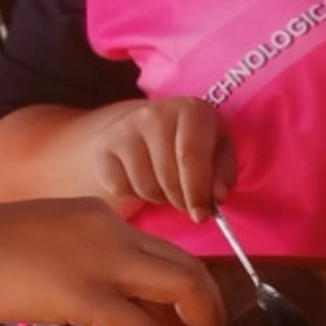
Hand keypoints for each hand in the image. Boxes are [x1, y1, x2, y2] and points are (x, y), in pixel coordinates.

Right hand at [0, 198, 226, 325]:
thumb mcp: (36, 241)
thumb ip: (67, 261)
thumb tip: (73, 296)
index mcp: (95, 214)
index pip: (157, 247)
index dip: (179, 285)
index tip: (178, 316)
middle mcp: (109, 228)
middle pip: (187, 264)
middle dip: (207, 304)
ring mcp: (101, 259)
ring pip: (184, 287)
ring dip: (200, 323)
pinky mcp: (85, 294)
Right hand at [87, 97, 235, 219]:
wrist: (145, 127)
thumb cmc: (191, 144)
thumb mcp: (217, 152)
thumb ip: (222, 175)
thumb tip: (216, 197)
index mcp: (191, 110)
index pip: (191, 155)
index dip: (198, 191)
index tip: (201, 214)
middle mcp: (154, 113)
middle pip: (168, 176)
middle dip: (181, 200)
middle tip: (186, 202)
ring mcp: (124, 128)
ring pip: (145, 186)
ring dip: (159, 197)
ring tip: (164, 185)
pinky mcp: (103, 146)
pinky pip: (121, 188)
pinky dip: (133, 194)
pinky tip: (142, 179)